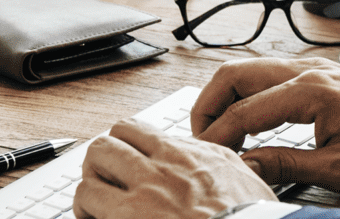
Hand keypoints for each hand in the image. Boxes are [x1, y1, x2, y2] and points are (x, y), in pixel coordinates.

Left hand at [74, 118, 276, 218]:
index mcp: (187, 154)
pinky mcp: (128, 218)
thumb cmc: (253, 218)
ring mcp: (143, 195)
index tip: (123, 162)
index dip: (123, 146)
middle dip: (100, 163)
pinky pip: (88, 205)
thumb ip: (217, 162)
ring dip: (89, 191)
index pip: (134, 130)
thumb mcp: (242, 178)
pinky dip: (86, 215)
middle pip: (106, 144)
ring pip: (90, 173)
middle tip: (105, 183)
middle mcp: (161, 168)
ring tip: (96, 209)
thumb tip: (208, 157)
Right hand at [192, 57, 339, 191]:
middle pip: (234, 74)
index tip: (206, 157)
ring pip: (248, 68)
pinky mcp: (318, 71)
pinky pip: (268, 73)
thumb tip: (246, 166)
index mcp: (310, 91)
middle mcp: (306, 69)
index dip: (218, 136)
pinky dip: (247, 92)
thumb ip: (287, 165)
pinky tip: (247, 119)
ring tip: (218, 131)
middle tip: (201, 138)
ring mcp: (312, 66)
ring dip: (226, 96)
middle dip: (208, 105)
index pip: (244, 111)